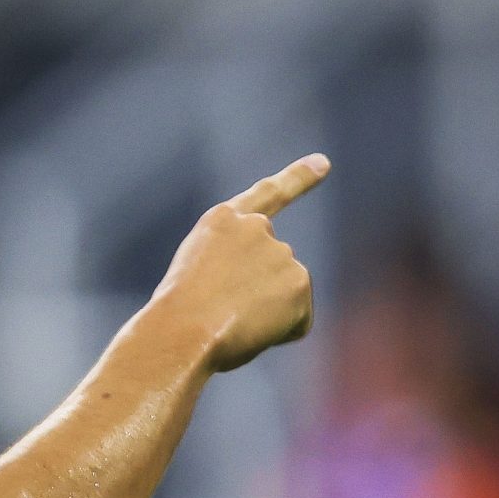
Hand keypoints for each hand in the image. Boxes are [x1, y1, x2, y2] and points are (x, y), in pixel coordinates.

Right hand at [149, 154, 327, 372]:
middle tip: (221, 313)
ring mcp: (281, 252)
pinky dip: (279, 334)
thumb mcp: (195, 279)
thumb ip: (232, 272)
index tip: (324, 163)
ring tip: (229, 322)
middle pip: (274, 271)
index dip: (298, 178)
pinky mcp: (299, 281)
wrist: (181, 331)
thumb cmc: (174, 319)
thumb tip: (262, 303)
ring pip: (284, 298)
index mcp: (222, 221)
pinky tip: (250, 332)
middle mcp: (257, 227)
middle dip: (258, 295)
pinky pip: (297, 322)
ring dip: (264, 316)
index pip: (266, 194)